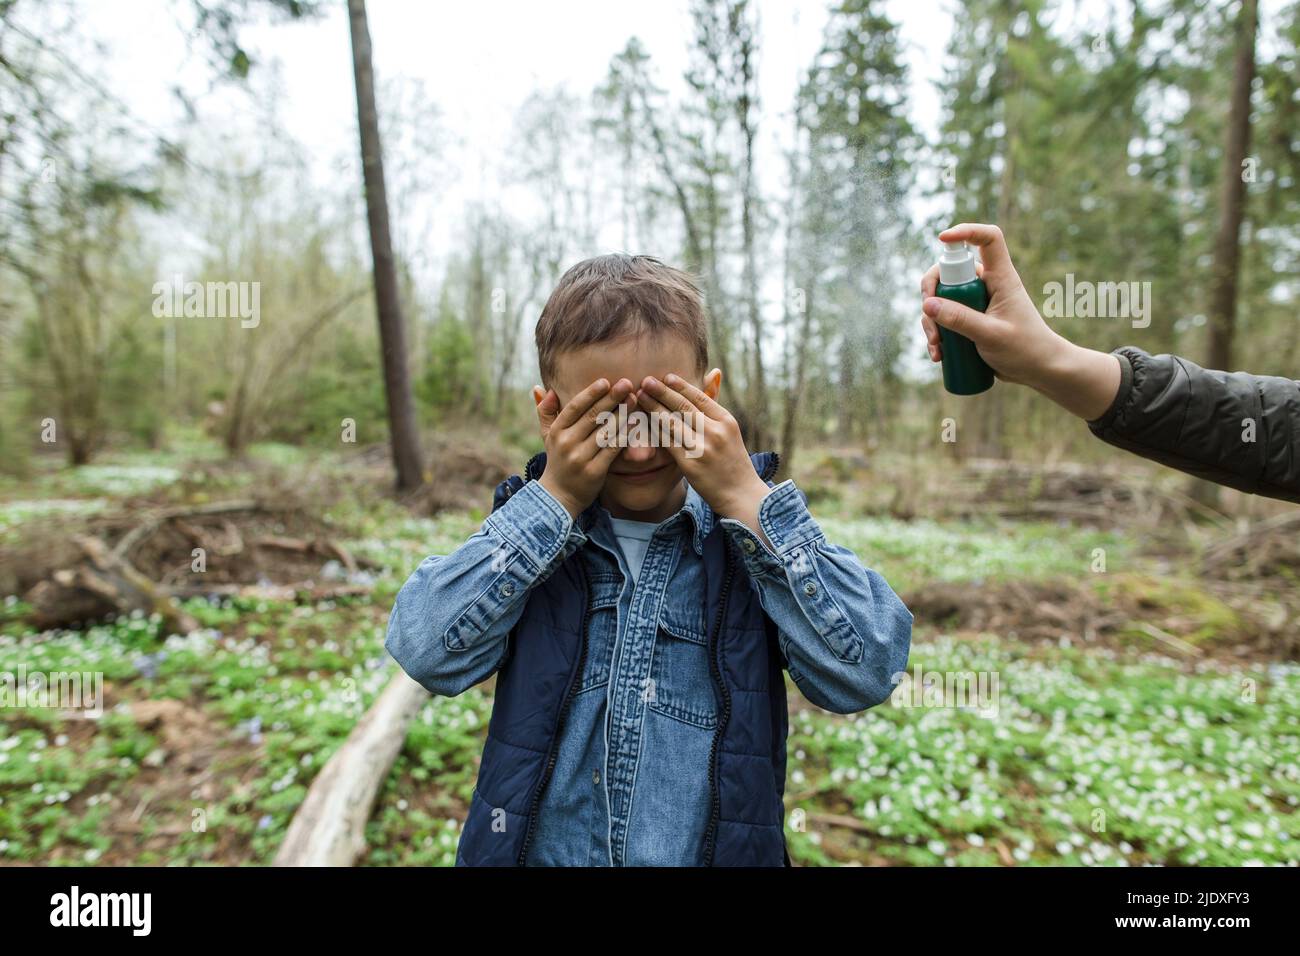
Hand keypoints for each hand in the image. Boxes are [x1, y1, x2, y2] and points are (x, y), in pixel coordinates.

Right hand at [533, 377, 636, 517]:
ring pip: (605, 431)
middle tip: (628, 384)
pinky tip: (636, 423)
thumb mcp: (546, 436)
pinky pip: (613, 449)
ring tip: (635, 399)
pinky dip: (625, 435)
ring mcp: (581, 458)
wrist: (559, 496)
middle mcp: (567, 443)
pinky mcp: (594, 472)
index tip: (606, 381)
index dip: (590, 393)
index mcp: (557, 431)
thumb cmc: (557, 461)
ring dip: (622, 414)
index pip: (575, 407)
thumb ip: (545, 412)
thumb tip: (541, 388)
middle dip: (611, 398)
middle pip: (593, 416)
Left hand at [634, 373, 772, 543]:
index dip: (681, 386)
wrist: (741, 494)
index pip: (700, 397)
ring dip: (653, 408)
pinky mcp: (690, 464)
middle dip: (662, 392)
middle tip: (646, 381)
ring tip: (640, 397)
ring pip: (672, 422)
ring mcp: (703, 448)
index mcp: (726, 421)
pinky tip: (642, 423)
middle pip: (684, 407)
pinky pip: (667, 443)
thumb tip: (713, 374)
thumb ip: (715, 408)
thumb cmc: (733, 462)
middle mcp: (715, 432)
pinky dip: (654, 431)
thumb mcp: (730, 432)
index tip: (666, 377)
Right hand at [919, 222, 1120, 419]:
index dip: (966, 232)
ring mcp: (976, 302)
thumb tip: (928, 304)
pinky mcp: (970, 320)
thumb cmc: (1025, 349)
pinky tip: (938, 355)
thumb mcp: (991, 335)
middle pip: (950, 271)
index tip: (943, 239)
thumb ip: (960, 319)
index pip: (988, 239)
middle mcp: (987, 285)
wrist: (1038, 371)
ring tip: (937, 347)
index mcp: (1002, 278)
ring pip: (941, 298)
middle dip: (932, 293)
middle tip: (929, 316)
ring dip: (931, 321)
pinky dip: (937, 333)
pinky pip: (944, 318)